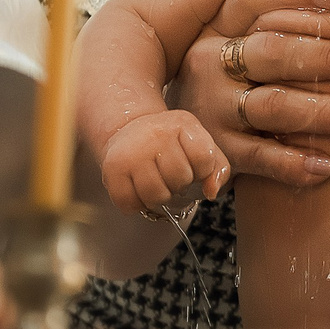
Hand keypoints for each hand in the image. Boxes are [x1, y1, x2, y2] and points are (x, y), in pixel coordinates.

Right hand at [102, 110, 230, 213]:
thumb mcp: (199, 144)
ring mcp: (131, 152)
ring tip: (156, 182)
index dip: (201, 170)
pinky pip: (130, 204)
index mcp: (182, 124)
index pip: (204, 159)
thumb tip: (211, 192)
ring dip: (159, 197)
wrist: (130, 129)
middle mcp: (155, 134)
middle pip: (180, 180)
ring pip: (156, 196)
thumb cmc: (171, 143)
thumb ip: (217, 167)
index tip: (191, 164)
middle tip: (170, 174)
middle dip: (179, 184)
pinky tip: (138, 188)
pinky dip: (136, 204)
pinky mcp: (112, 170)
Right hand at [173, 0, 329, 189]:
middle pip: (273, 50)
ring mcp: (212, 106)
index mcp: (224, 21)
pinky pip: (258, 157)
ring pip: (272, 105)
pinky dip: (293, 163)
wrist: (185, 136)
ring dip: (325, 112)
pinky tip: (328, 166)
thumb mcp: (254, 28)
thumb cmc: (249, 70)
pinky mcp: (218, 150)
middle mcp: (212, 59)